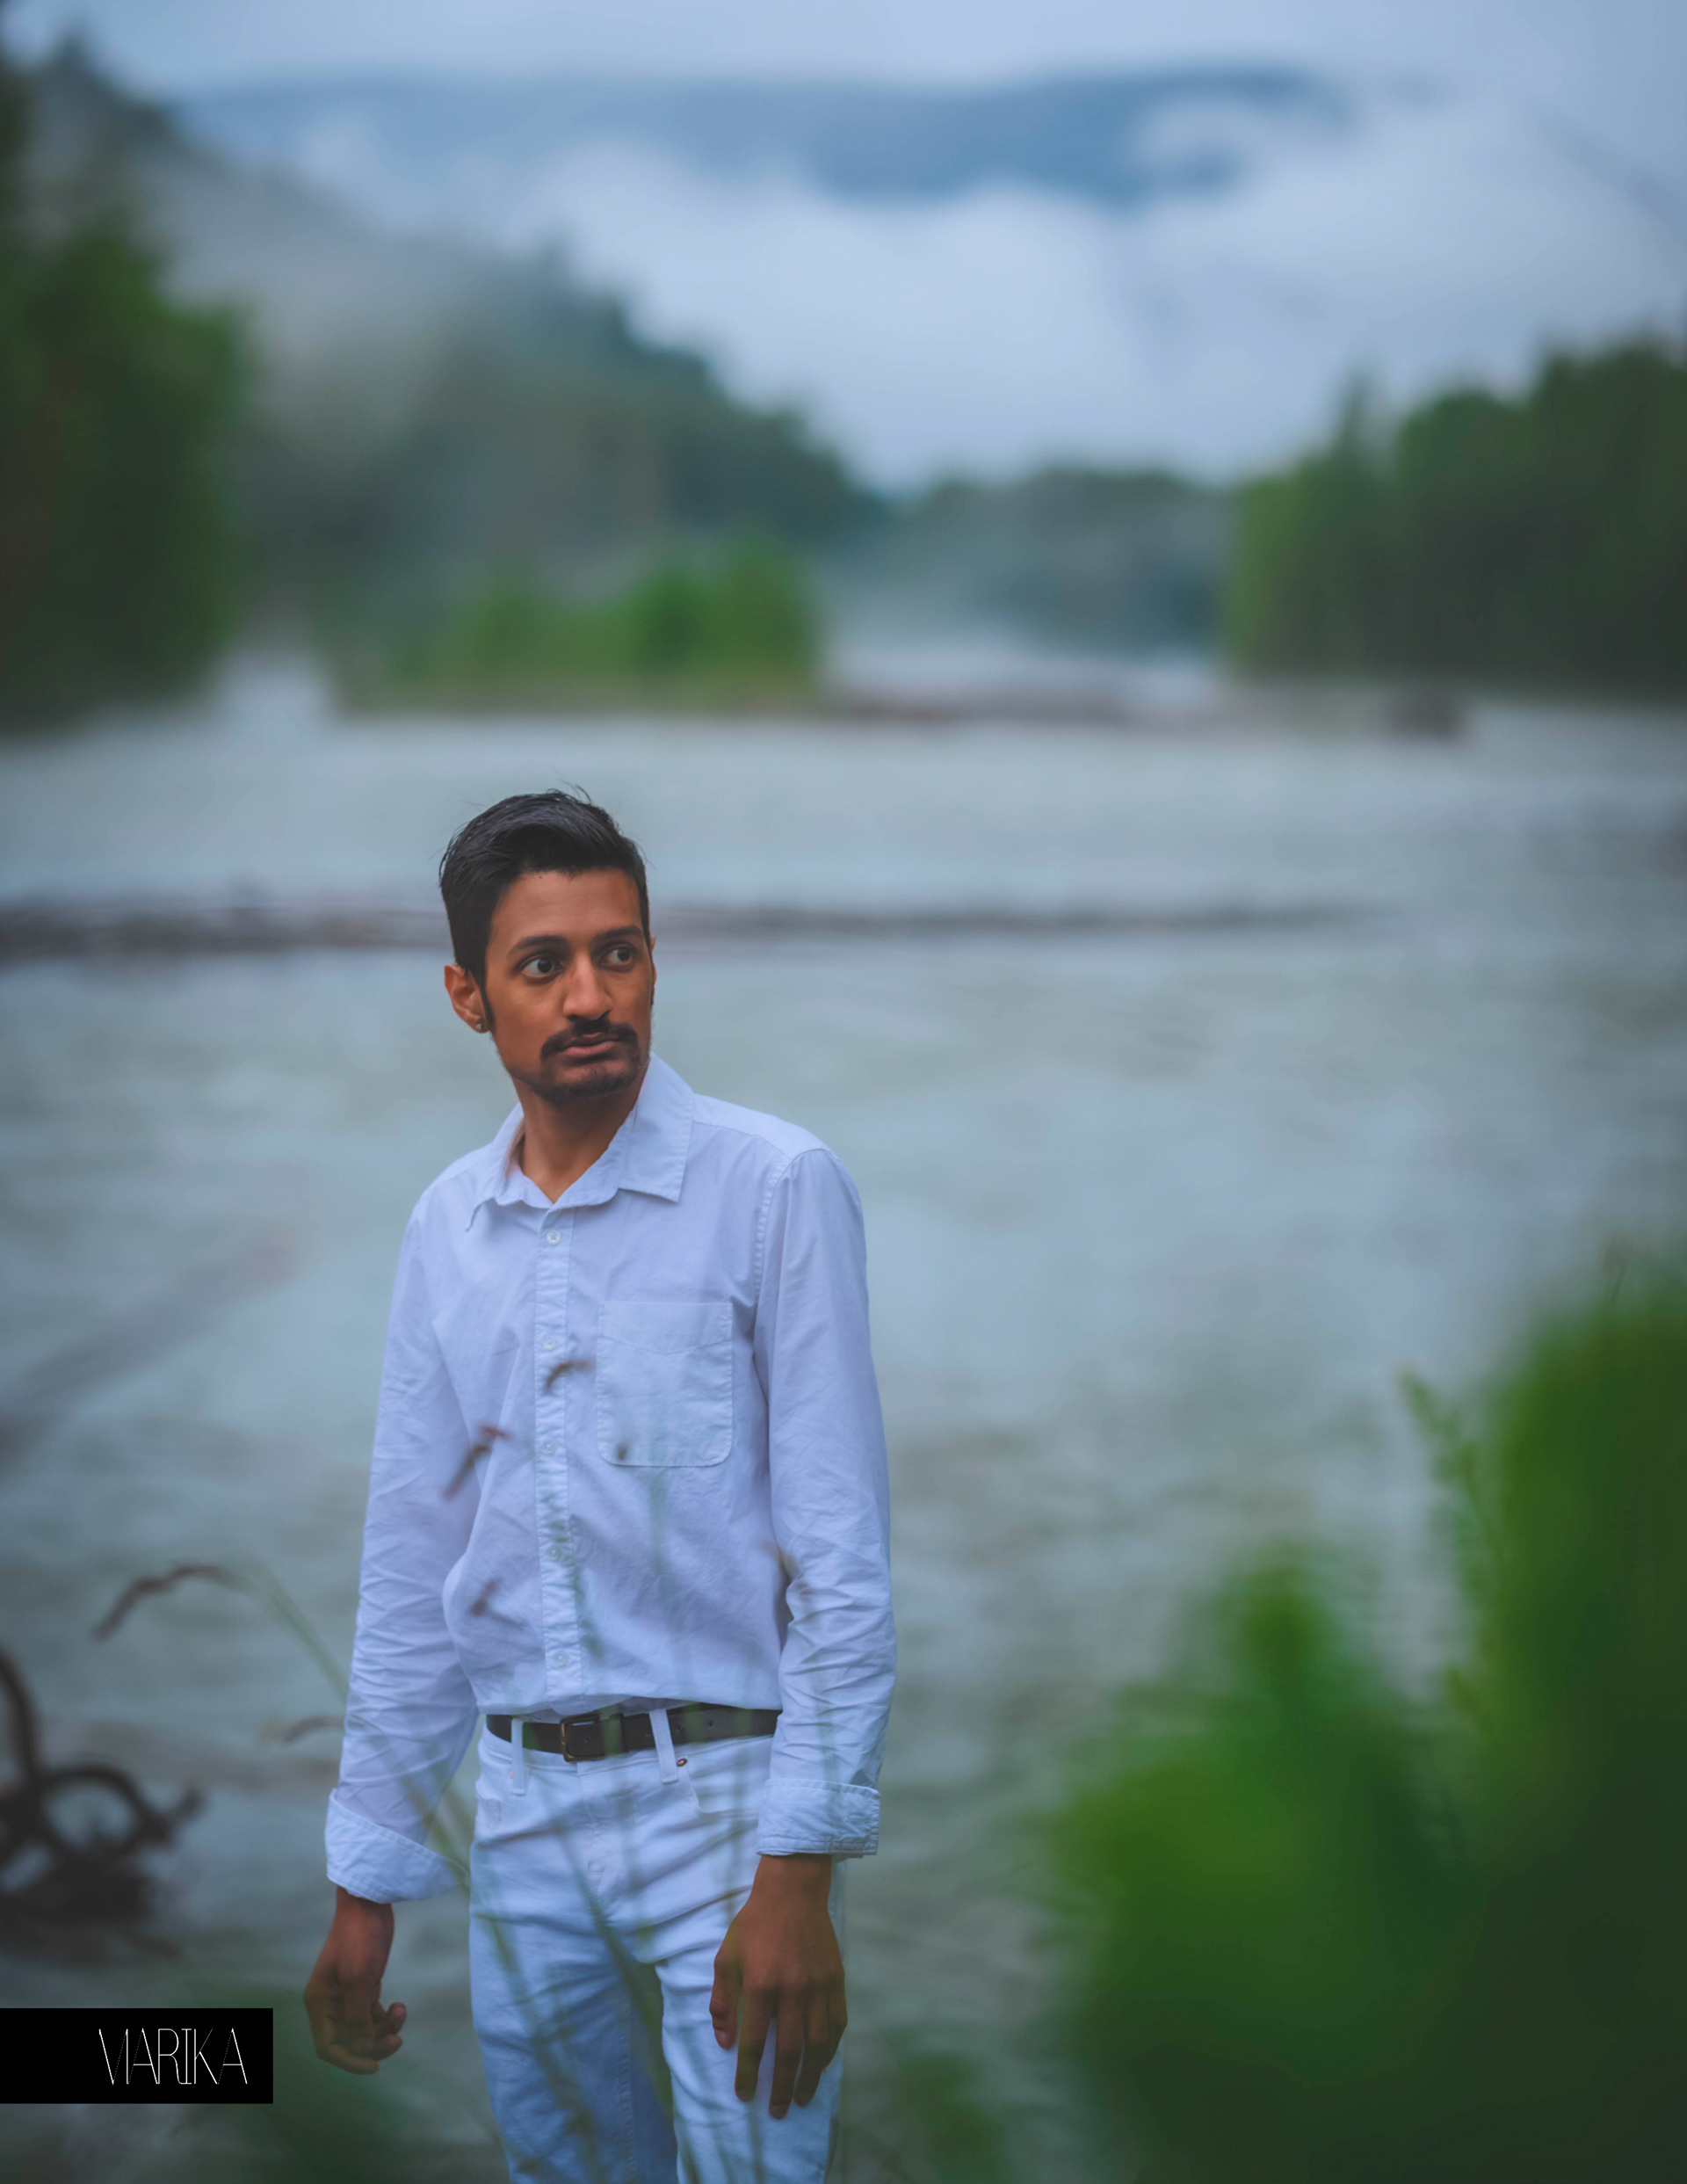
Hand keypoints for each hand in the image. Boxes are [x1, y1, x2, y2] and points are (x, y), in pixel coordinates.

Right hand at [304, 1887, 405, 2074]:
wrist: (369, 1904)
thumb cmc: (358, 1938)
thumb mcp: (357, 1978)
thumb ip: (358, 2016)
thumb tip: (363, 2046)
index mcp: (319, 2004)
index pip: (328, 2046)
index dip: (349, 2061)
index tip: (373, 2066)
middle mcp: (331, 2005)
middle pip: (349, 2042)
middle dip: (373, 2044)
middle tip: (397, 2040)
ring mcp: (348, 1997)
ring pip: (365, 2030)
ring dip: (384, 2029)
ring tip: (401, 2012)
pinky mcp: (364, 1988)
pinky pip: (374, 2016)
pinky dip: (387, 2017)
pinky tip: (400, 2007)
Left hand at [709, 1853, 843, 2118]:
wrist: (793, 1891)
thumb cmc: (754, 1924)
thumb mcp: (726, 1957)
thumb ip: (723, 2001)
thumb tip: (724, 2042)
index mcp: (761, 1985)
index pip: (753, 2042)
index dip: (748, 2073)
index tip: (744, 2096)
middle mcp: (792, 1990)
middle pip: (789, 2051)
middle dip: (782, 2086)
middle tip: (777, 2110)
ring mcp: (818, 1986)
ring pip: (818, 2043)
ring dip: (810, 2076)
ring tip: (802, 2097)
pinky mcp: (836, 1980)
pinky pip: (837, 2024)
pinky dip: (831, 2049)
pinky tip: (823, 2063)